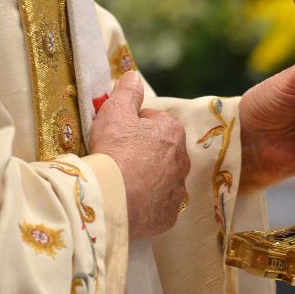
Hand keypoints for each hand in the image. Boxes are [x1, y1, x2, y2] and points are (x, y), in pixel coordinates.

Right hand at [89, 71, 189, 238]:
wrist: (111, 198)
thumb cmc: (115, 150)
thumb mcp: (116, 111)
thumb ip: (127, 92)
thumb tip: (134, 77)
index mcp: (173, 132)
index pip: (153, 121)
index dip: (132, 125)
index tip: (116, 134)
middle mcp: (182, 161)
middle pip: (159, 151)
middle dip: (142, 153)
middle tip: (117, 158)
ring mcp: (176, 191)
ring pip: (160, 180)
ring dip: (145, 180)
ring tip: (121, 182)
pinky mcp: (167, 216)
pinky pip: (156, 207)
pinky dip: (144, 205)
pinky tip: (128, 203)